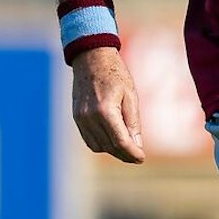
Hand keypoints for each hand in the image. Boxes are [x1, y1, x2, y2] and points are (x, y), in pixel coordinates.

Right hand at [72, 48, 145, 163]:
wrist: (91, 59)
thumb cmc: (115, 74)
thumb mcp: (131, 95)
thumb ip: (133, 122)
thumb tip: (137, 145)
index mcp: (105, 110)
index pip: (120, 141)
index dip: (132, 153)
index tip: (142, 158)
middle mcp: (90, 117)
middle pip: (109, 146)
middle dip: (125, 155)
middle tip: (137, 156)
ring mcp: (81, 118)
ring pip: (98, 146)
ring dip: (113, 151)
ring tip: (127, 148)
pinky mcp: (76, 118)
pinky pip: (89, 140)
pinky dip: (101, 144)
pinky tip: (112, 141)